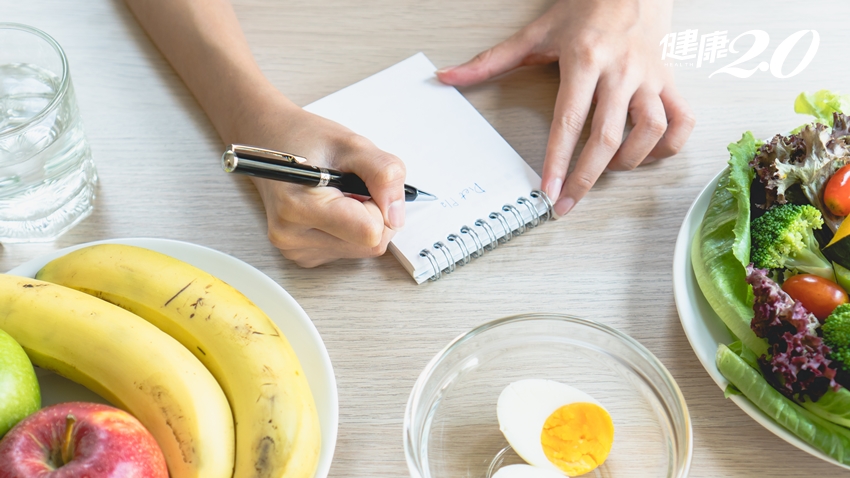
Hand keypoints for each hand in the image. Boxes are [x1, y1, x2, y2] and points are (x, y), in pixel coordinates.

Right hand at [234, 94, 406, 266]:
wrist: (270, 141)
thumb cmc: (305, 139)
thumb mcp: (352, 144)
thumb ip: (383, 174)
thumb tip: (397, 215)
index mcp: (299, 207)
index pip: (370, 232)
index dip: (379, 206)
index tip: (364, 184)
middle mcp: (292, 236)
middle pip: (370, 245)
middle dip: (375, 214)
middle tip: (353, 185)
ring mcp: (296, 250)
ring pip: (363, 249)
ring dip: (364, 221)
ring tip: (339, 193)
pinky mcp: (303, 256)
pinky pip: (349, 250)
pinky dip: (352, 229)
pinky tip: (332, 208)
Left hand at [437, 0, 694, 215]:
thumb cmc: (585, 8)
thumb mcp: (535, 32)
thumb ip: (491, 60)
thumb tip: (448, 77)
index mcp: (585, 60)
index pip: (570, 120)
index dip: (558, 159)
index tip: (549, 191)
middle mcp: (621, 71)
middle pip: (608, 135)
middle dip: (586, 176)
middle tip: (569, 202)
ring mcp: (649, 78)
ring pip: (650, 131)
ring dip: (629, 161)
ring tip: (608, 169)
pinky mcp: (670, 81)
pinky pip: (681, 121)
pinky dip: (668, 146)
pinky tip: (647, 154)